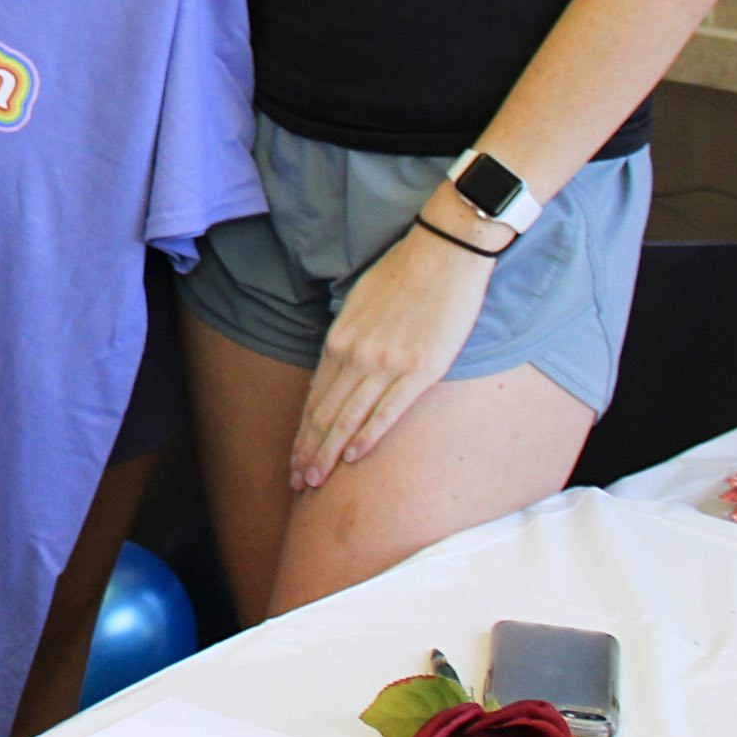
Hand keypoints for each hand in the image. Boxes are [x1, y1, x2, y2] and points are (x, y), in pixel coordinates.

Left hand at [290, 212, 497, 487]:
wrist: (443, 254)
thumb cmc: (403, 274)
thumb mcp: (358, 305)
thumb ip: (346, 340)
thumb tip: (335, 370)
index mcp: (339, 340)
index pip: (315, 397)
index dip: (303, 431)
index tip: (293, 457)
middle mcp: (356, 355)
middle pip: (325, 414)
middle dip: (308, 451)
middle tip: (295, 483)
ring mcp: (386, 364)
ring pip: (348, 419)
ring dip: (329, 453)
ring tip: (314, 482)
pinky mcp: (420, 369)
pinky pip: (387, 411)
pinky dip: (367, 436)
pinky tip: (352, 458)